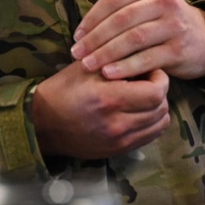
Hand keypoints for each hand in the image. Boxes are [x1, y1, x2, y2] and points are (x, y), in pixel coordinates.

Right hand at [32, 62, 169, 158]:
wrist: (43, 123)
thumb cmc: (63, 89)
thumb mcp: (86, 67)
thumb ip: (116, 61)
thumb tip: (144, 55)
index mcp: (108, 99)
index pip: (155, 92)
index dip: (159, 79)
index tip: (149, 69)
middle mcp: (118, 123)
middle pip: (161, 108)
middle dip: (160, 91)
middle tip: (147, 80)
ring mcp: (120, 140)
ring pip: (159, 124)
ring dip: (157, 108)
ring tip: (143, 96)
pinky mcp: (119, 150)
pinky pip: (150, 136)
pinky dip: (151, 122)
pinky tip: (139, 111)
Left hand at [70, 0, 204, 81]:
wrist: (204, 39)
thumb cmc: (163, 14)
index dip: (92, 17)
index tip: (76, 35)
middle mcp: (165, 1)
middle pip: (122, 20)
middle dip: (95, 38)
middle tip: (76, 53)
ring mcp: (174, 26)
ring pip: (133, 40)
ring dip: (106, 54)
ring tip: (87, 65)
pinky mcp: (180, 50)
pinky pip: (148, 59)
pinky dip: (126, 67)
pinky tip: (109, 74)